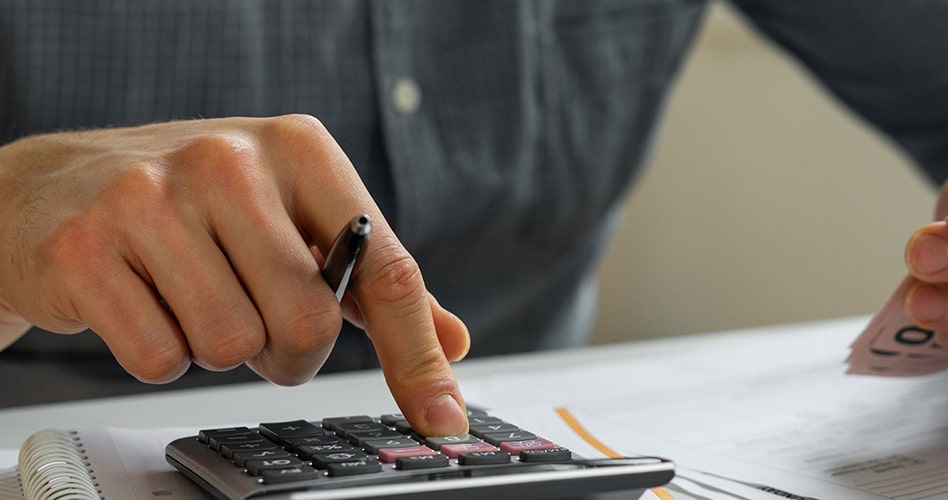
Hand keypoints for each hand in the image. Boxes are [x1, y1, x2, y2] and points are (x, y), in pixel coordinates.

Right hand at [0, 115, 470, 434]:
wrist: (54, 186)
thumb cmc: (195, 204)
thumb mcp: (293, 215)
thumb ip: (373, 280)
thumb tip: (453, 341)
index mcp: (301, 149)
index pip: (384, 270)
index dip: (417, 355)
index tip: (440, 418)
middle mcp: (230, 159)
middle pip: (308, 323)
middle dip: (287, 350)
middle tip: (253, 316)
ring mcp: (152, 198)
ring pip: (233, 345)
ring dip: (220, 348)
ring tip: (191, 296)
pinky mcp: (86, 247)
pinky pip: (159, 358)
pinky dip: (160, 353)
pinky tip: (143, 301)